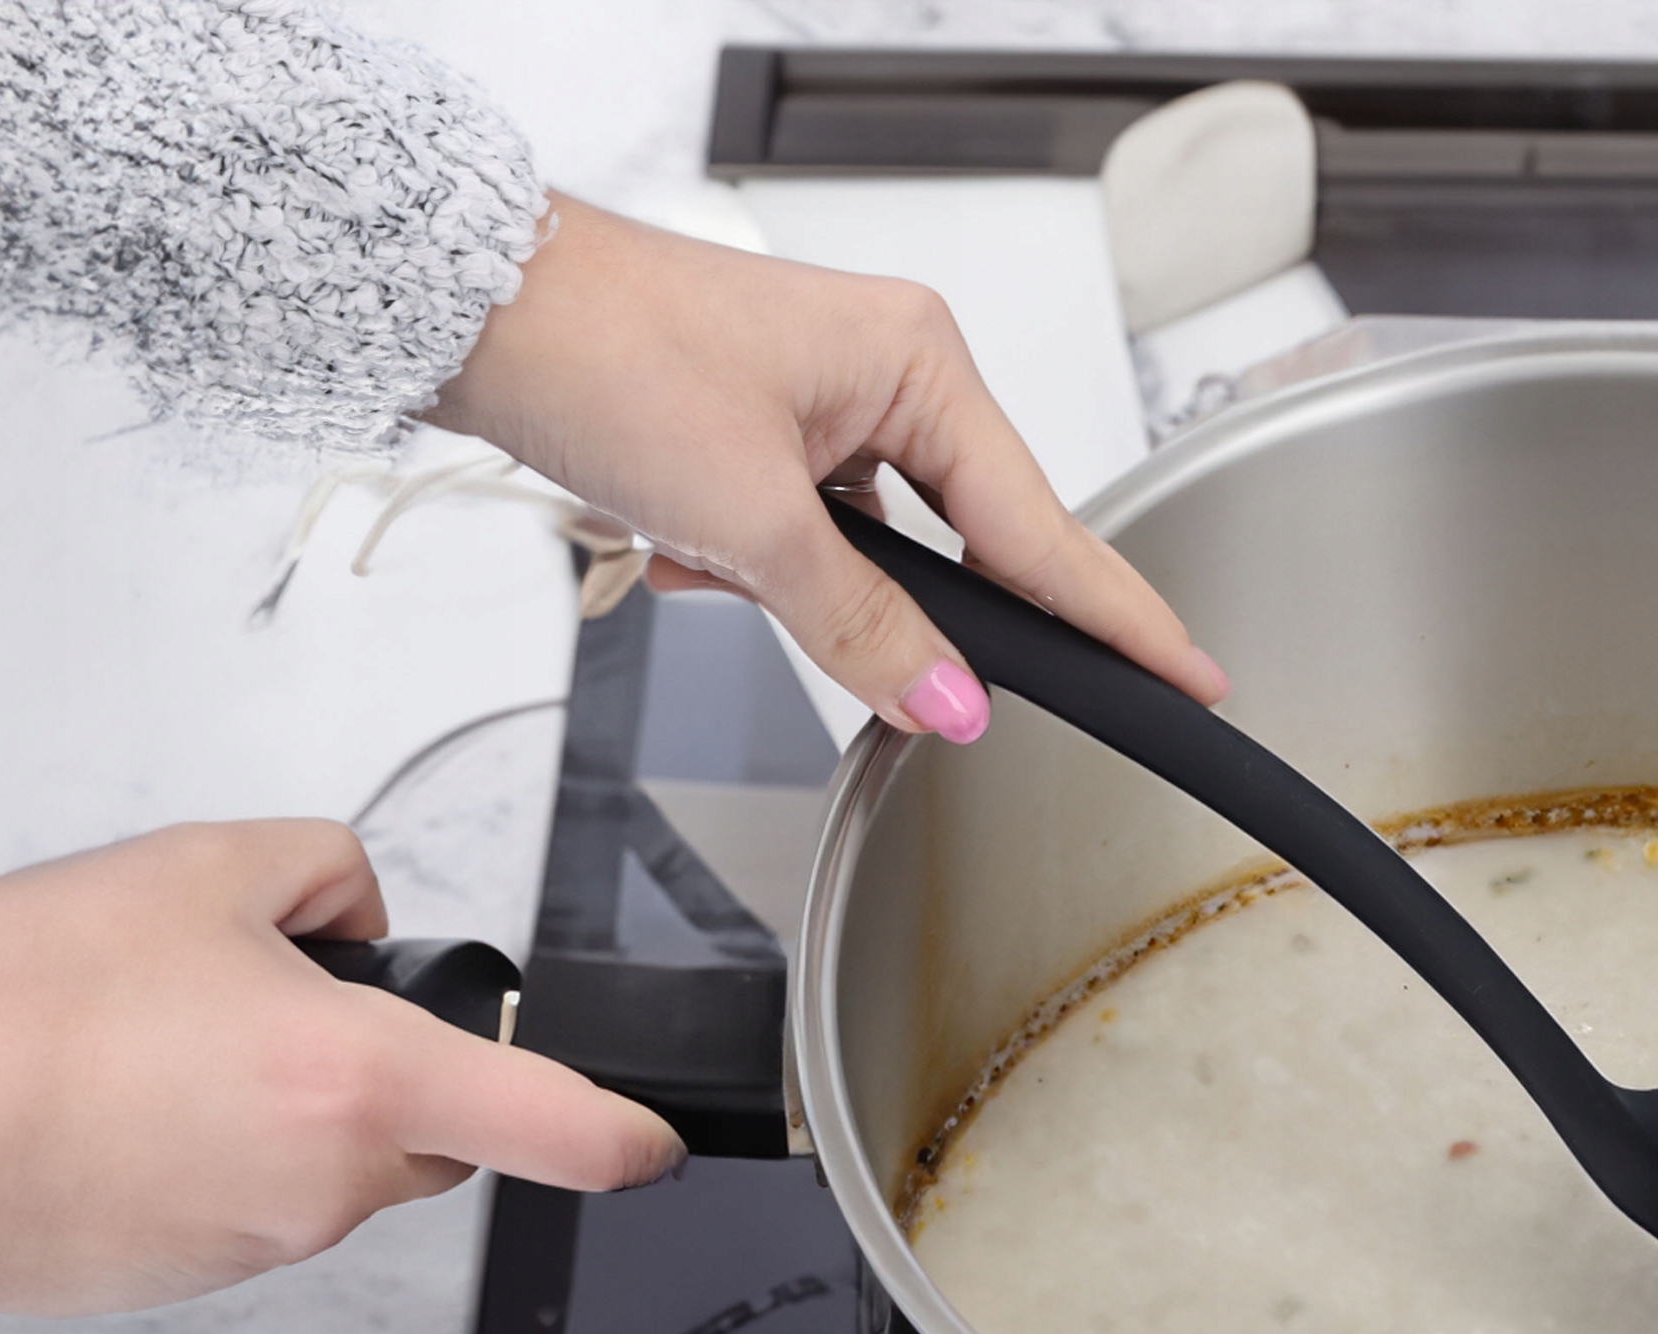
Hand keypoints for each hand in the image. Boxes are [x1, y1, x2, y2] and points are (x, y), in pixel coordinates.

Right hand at [0, 822, 683, 1315]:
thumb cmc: (11, 1010)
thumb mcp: (200, 869)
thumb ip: (323, 870)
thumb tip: (356, 913)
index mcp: (363, 1081)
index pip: (554, 1125)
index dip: (622, 1133)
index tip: (652, 1142)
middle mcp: (326, 1182)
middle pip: (431, 1133)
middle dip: (393, 1074)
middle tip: (276, 1011)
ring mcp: (255, 1243)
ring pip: (330, 1168)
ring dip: (289, 1109)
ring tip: (161, 1047)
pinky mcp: (183, 1280)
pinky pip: (246, 1206)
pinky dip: (216, 1157)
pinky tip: (124, 1102)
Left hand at [428, 194, 1227, 743]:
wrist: (468, 305)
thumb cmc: (604, 352)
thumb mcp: (749, 520)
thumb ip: (863, 625)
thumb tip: (949, 703)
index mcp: (919, 361)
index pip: (1042, 527)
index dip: (1116, 619)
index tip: (1189, 675)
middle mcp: (887, 373)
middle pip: (952, 542)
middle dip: (866, 596)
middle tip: (816, 611)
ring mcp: (824, 401)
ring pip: (861, 551)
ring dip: (778, 578)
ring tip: (694, 546)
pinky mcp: (763, 430)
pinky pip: (798, 537)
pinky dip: (738, 560)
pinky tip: (670, 537)